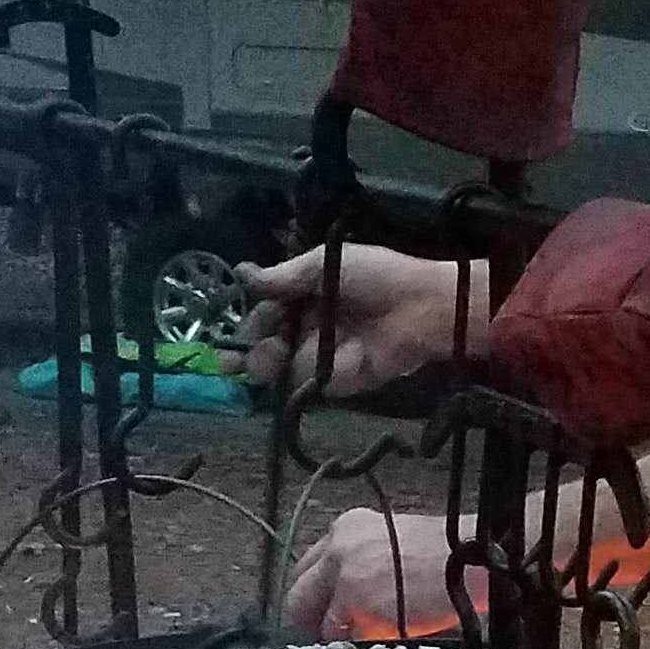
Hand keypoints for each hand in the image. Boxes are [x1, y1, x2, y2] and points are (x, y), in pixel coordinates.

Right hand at [235, 243, 457, 399]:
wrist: (421, 309)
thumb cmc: (377, 277)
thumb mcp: (324, 264)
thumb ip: (283, 276)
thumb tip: (242, 274)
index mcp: (309, 295)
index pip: (268, 312)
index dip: (248, 321)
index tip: (228, 331)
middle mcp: (313, 327)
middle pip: (269, 343)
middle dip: (248, 349)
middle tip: (230, 359)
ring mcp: (324, 356)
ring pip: (281, 367)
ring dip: (266, 364)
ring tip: (266, 357)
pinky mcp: (338, 382)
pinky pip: (306, 384)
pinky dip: (295, 378)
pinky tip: (287, 369)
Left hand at [285, 507, 458, 637]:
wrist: (474, 562)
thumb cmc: (449, 555)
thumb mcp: (394, 541)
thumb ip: (363, 560)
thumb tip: (347, 592)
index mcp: (349, 527)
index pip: (309, 564)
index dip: (315, 593)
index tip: (322, 608)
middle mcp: (338, 548)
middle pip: (300, 593)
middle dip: (313, 617)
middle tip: (331, 632)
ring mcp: (344, 577)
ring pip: (322, 621)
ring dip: (343, 633)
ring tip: (373, 631)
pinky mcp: (355, 604)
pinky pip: (344, 636)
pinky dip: (361, 641)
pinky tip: (386, 632)